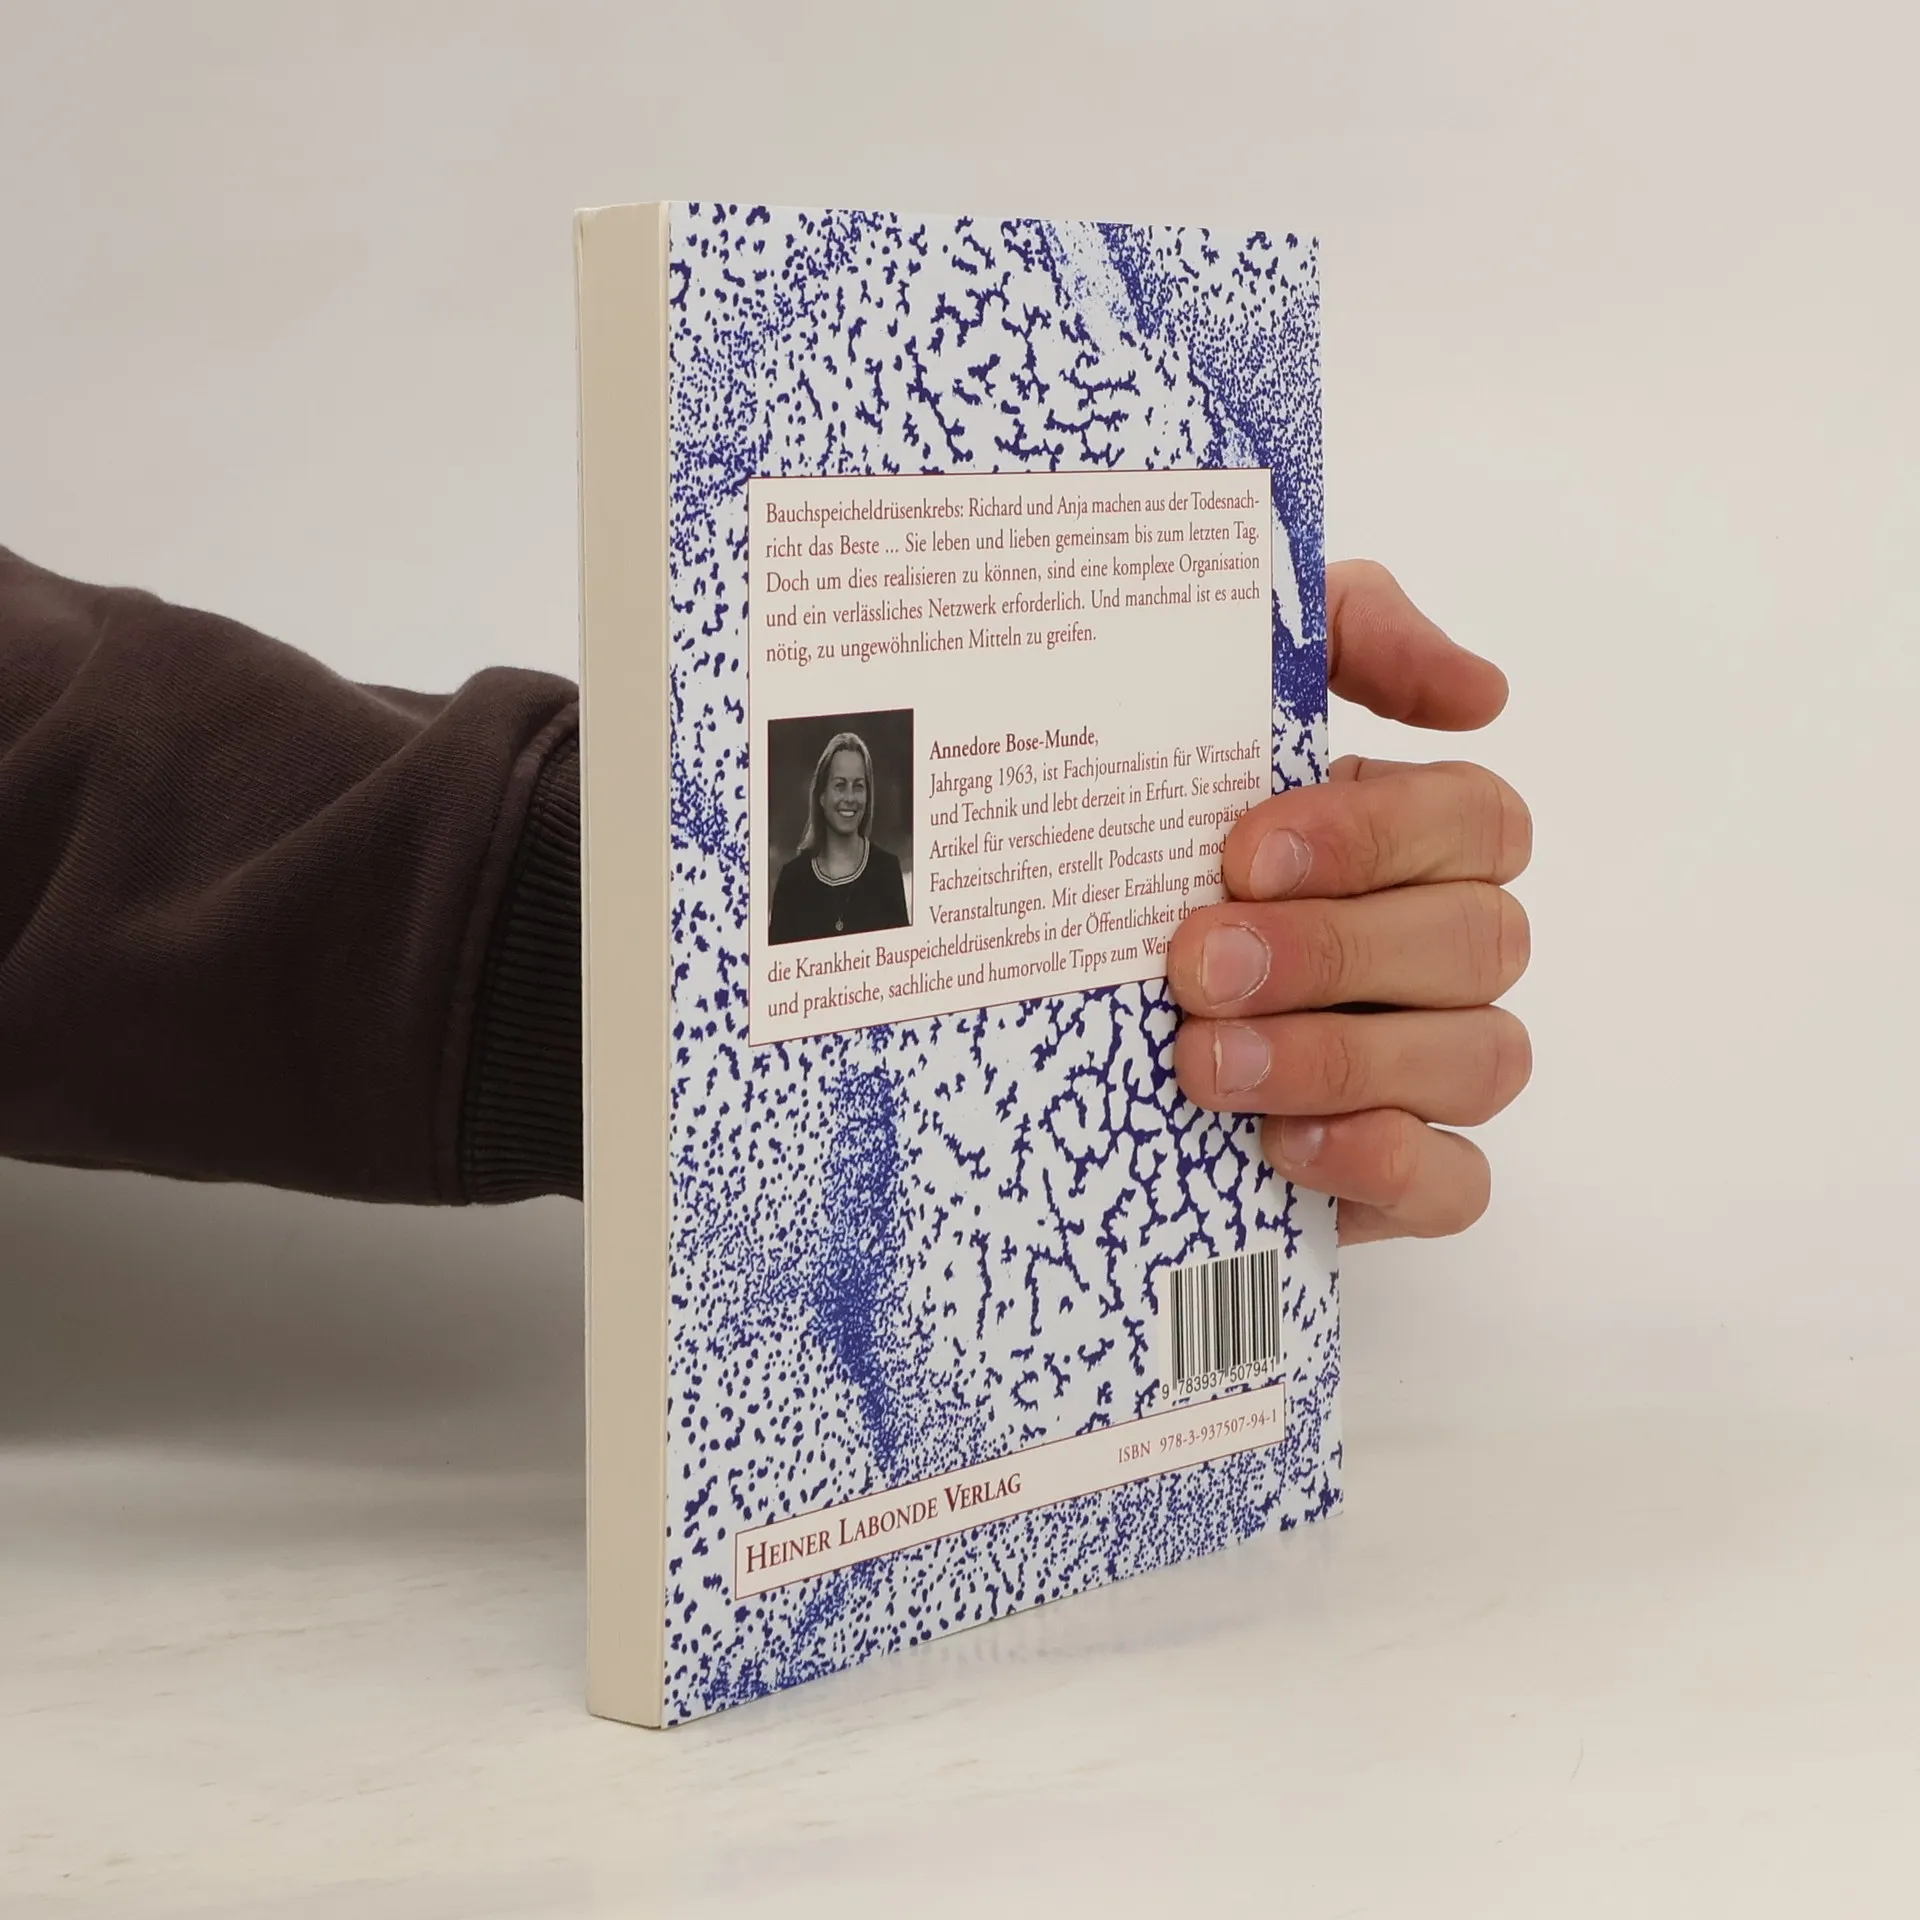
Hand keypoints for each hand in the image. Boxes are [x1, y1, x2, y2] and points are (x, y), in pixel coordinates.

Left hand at [1167, 561, 1531, 1242]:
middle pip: (1477, 942)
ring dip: (1340, 1061)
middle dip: (1331, 952)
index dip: (1374, 836)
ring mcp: (1433, 1064)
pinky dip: (1383, 1167)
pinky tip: (1279, 1147)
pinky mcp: (1400, 1172)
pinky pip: (1455, 1185)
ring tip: (1207, 1063)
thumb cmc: (1152, 825)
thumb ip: (1346, 631)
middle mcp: (1444, 947)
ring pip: (1480, 1061)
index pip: (1476, 819)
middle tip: (1194, 966)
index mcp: (1417, 835)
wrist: (1041, 976)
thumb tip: (1481, 688)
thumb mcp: (1218, 683)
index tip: (1242, 852)